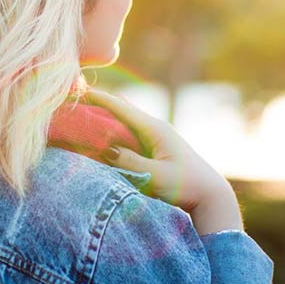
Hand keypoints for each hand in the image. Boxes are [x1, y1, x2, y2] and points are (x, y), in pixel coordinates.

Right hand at [85, 88, 243, 234]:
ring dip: (105, 119)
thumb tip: (106, 149)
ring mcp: (156, 138)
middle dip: (98, 105)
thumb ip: (130, 162)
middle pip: (121, 111)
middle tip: (74, 102)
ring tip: (81, 116)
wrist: (210, 195)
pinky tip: (102, 136)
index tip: (78, 88)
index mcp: (155, 129)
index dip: (99, 98)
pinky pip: (129, 135)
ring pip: (124, 123)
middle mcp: (155, 128)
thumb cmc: (185, 186)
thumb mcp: (155, 177)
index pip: (121, 108)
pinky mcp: (155, 149)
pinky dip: (114, 133)